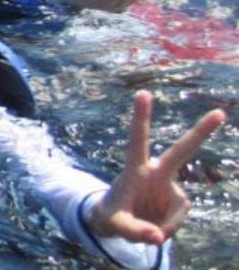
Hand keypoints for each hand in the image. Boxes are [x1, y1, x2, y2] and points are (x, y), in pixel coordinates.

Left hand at [87, 90, 226, 244]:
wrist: (116, 221)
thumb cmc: (111, 215)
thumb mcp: (115, 226)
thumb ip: (135, 232)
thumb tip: (158, 238)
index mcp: (134, 170)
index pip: (137, 141)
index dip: (140, 118)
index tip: (143, 93)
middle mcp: (155, 173)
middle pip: (181, 152)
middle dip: (201, 133)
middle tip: (220, 113)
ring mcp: (168, 186)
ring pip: (178, 209)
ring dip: (164, 226)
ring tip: (144, 229)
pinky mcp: (177, 200)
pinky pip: (177, 220)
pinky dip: (167, 229)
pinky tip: (154, 229)